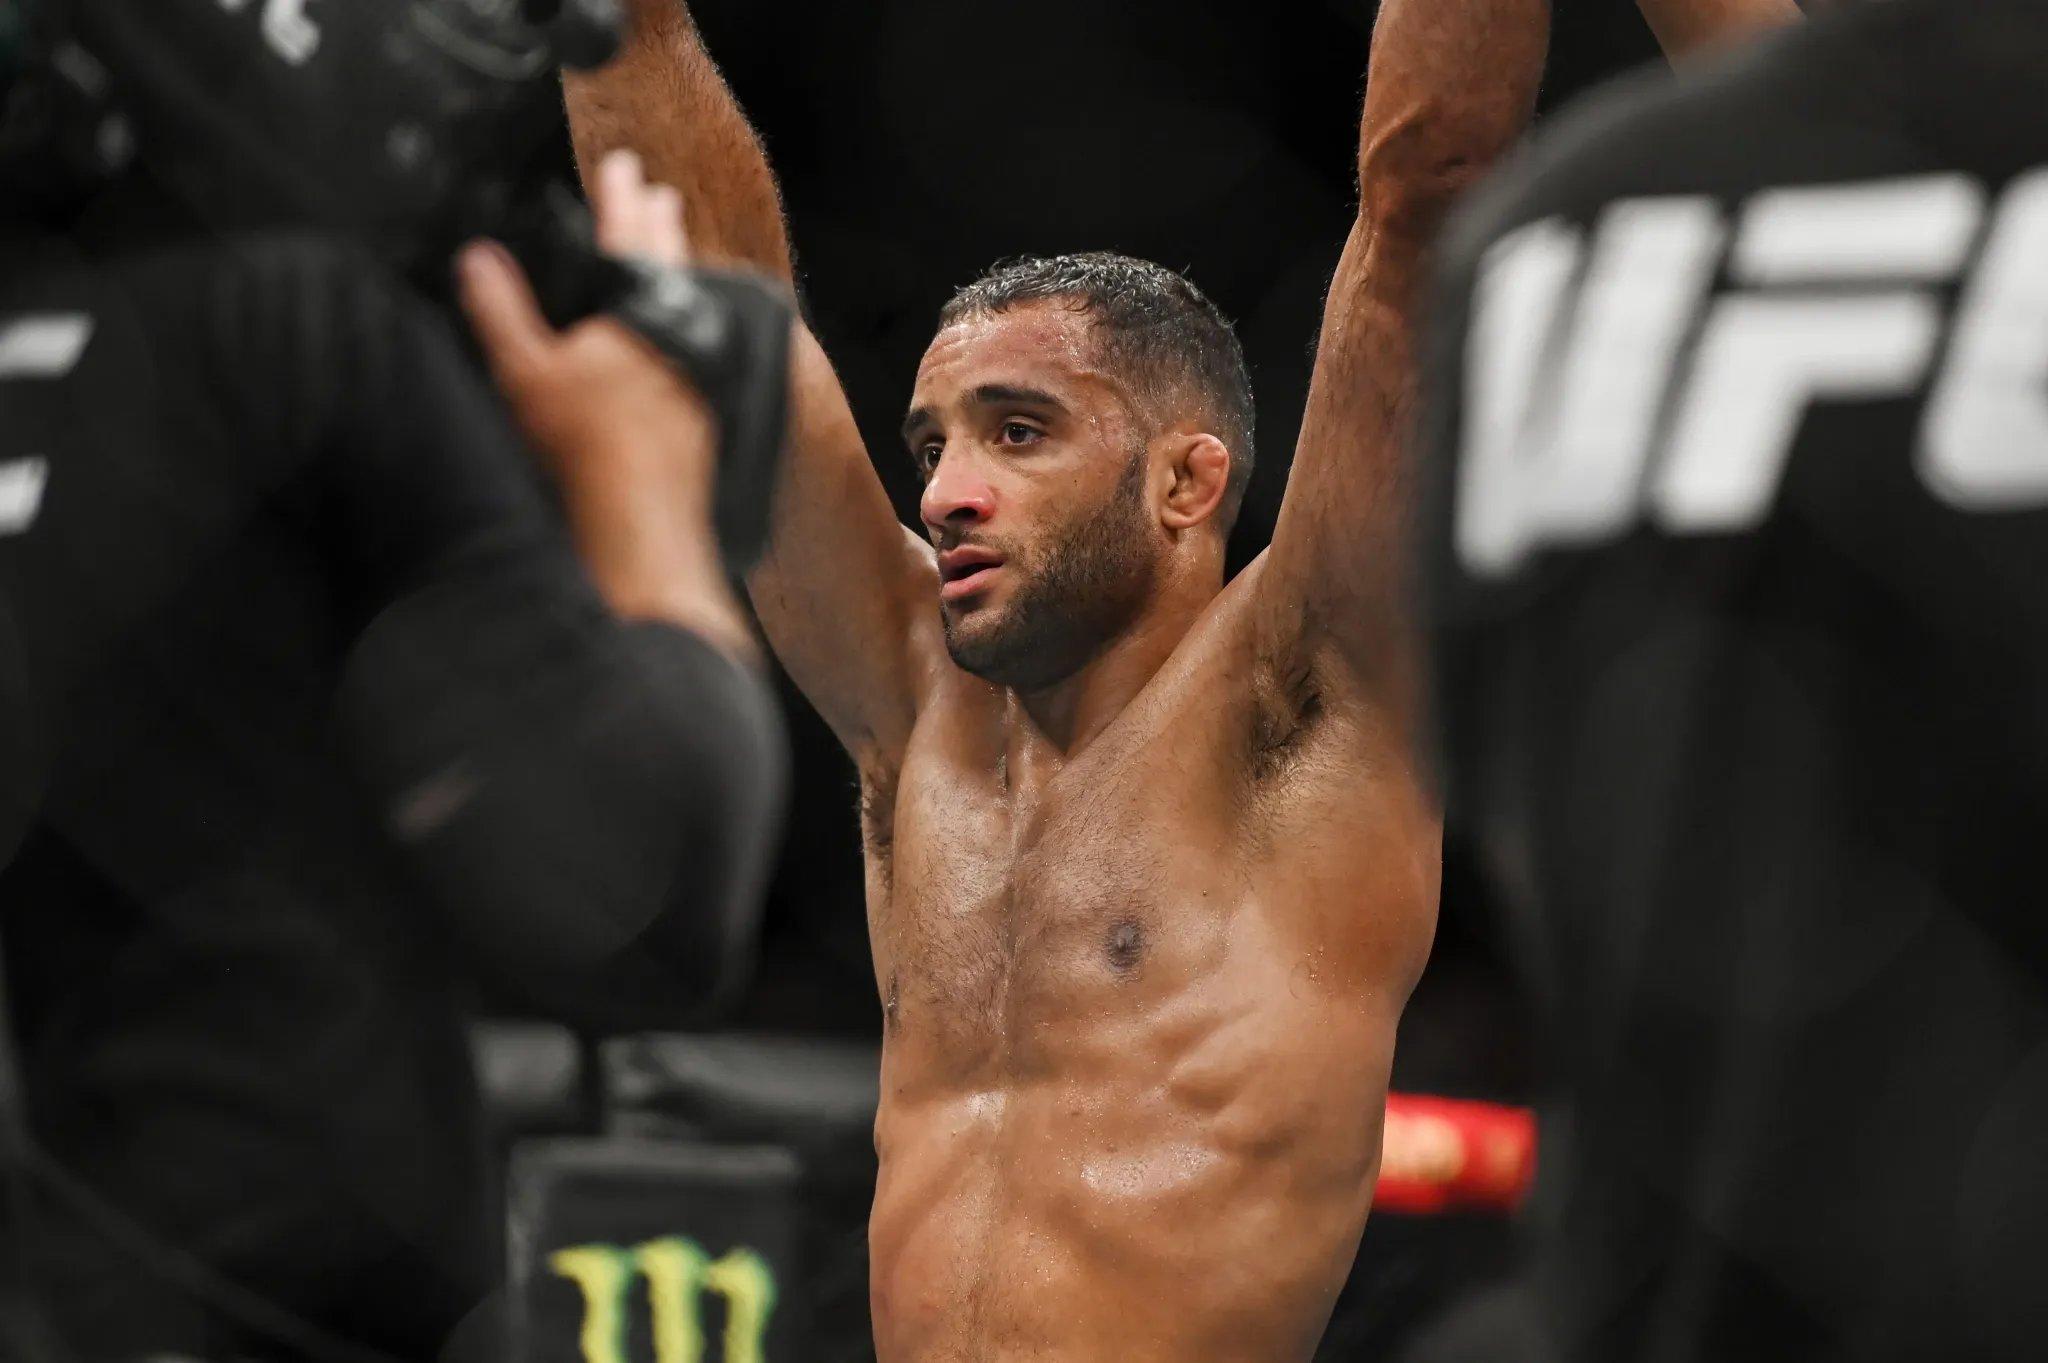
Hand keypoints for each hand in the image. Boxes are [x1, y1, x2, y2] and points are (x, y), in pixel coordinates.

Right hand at [458, 151, 756, 659]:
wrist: (645, 524)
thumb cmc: (583, 447)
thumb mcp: (525, 373)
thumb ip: (500, 310)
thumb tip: (478, 256)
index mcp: (638, 309)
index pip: (626, 236)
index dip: (620, 196)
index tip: (623, 163)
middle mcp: (679, 334)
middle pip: (671, 265)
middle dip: (661, 226)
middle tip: (662, 197)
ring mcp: (700, 373)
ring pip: (689, 309)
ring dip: (675, 277)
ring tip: (669, 260)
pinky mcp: (706, 413)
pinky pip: (696, 353)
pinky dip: (681, 332)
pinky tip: (672, 346)